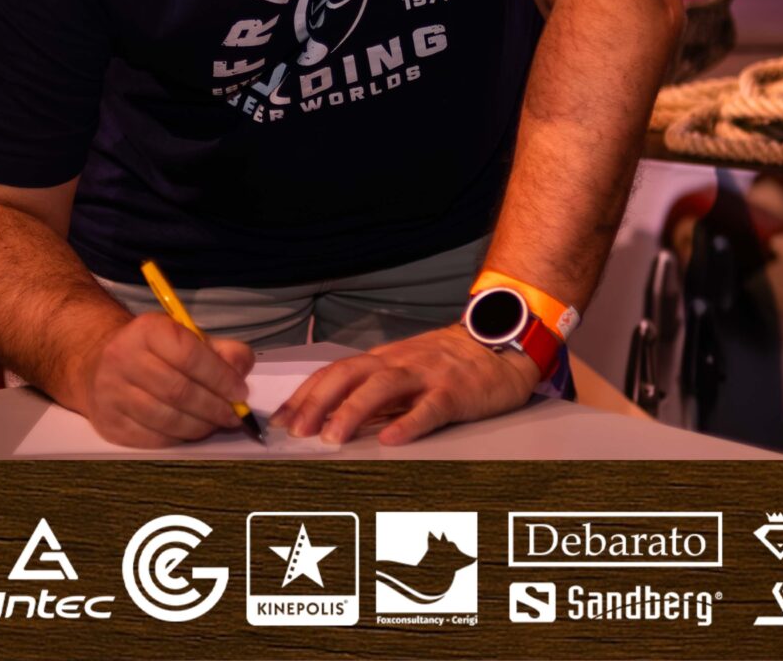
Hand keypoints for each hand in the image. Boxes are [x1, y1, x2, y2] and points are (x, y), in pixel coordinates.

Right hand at [79, 313, 255, 447]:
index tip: (241, 393)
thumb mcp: (189, 338)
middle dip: (214, 408)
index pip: (189, 354)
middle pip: (178, 391)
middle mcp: (123, 358)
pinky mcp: (108, 422)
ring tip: (215, 424)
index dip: (220, 377)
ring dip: (199, 427)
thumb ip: (222, 352)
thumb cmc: (156, 352)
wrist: (100, 364)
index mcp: (148, 330)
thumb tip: (241, 373)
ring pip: (165, 419)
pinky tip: (190, 432)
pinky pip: (151, 439)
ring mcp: (111, 392)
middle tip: (234, 416)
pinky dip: (178, 439)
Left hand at [272, 325, 539, 446]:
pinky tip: (391, 439)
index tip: (282, 420)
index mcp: (383, 360)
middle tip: (296, 431)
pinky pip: (429, 407)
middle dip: (318, 402)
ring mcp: (427, 374)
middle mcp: (398, 362)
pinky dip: (408, 422)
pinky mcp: (455, 391)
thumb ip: (374, 392)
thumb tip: (333, 418)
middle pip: (349, 375)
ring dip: (352, 411)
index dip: (306, 394)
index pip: (335, 372)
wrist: (501, 343)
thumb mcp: (405, 372)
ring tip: (331, 438)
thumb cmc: (449, 364)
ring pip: (382, 387)